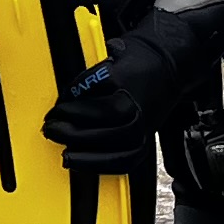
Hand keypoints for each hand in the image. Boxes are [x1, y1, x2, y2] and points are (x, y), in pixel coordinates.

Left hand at [41, 2, 223, 170]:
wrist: (171, 68)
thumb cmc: (139, 61)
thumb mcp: (111, 57)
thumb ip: (88, 78)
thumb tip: (67, 96)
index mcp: (124, 87)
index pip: (89, 102)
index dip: (68, 107)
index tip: (55, 109)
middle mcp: (136, 111)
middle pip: (100, 130)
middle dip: (72, 131)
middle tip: (52, 129)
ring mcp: (143, 130)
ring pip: (113, 150)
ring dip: (85, 155)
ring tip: (65, 153)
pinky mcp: (146, 143)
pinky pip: (124, 162)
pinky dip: (102, 166)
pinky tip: (85, 163)